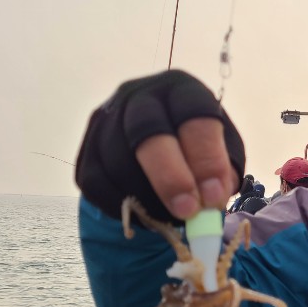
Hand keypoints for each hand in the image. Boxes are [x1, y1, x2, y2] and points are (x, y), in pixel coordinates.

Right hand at [75, 70, 243, 221]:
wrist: (152, 150)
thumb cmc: (196, 149)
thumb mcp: (221, 152)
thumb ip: (222, 174)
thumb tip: (211, 201)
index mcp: (180, 90)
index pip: (194, 115)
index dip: (206, 158)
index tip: (214, 196)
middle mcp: (139, 96)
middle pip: (148, 132)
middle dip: (170, 177)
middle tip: (188, 211)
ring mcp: (105, 121)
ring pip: (119, 162)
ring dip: (148, 198)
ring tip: (172, 216)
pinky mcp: (86, 151)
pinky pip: (99, 184)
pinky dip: (124, 207)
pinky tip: (146, 213)